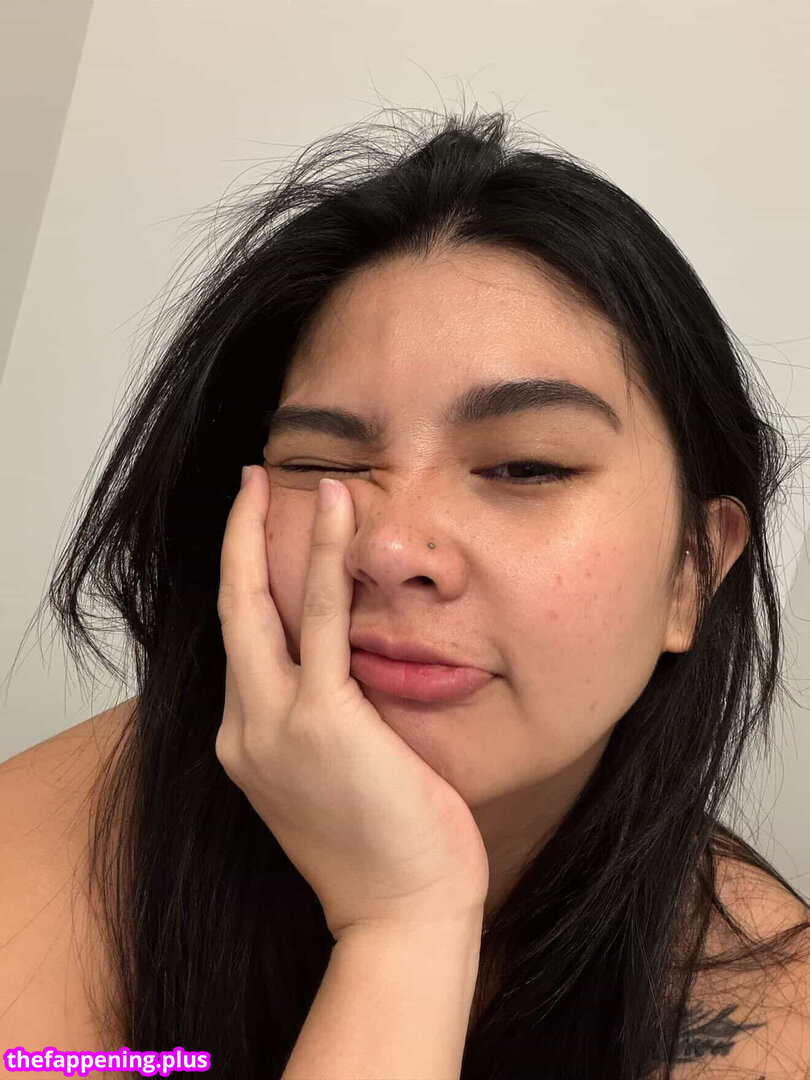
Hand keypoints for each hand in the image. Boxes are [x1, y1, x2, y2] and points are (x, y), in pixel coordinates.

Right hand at [215, 464, 488, 939]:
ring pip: (258, 607)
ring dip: (264, 535)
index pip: (243, 643)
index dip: (244, 582)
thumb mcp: (335, 778)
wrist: (401, 915)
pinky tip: (338, 508)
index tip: (256, 537)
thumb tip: (349, 672)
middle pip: (232, 613)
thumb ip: (326, 722)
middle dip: (236, 543)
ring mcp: (274, 725)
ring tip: (276, 479)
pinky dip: (326, 558)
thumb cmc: (383, 849)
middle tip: (251, 484)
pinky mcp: (321, 720)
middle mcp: (245, 729)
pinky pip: (322, 620)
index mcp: (248, 742)